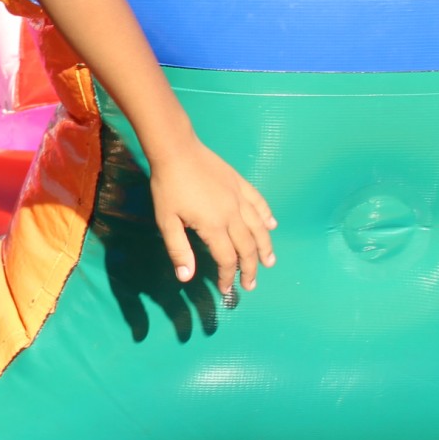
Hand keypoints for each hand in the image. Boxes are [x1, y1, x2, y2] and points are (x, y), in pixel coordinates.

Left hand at [148, 140, 276, 298]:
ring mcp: (240, 198)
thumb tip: (186, 277)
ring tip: (270, 262)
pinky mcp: (241, 184)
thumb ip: (178, 249)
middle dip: (250, 269)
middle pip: (248, 247)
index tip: (226, 289)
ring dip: (266, 247)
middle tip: (251, 284)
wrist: (177, 150)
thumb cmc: (168, 186)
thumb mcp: (166, 221)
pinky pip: (259, 203)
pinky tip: (271, 225)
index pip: (227, 259)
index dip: (228, 277)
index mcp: (214, 226)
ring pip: (259, 228)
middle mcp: (233, 214)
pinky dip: (267, 216)